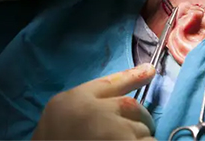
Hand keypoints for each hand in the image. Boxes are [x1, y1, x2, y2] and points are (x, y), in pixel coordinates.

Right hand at [32, 63, 155, 139]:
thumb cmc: (53, 140)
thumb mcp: (61, 119)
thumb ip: (87, 105)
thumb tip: (123, 104)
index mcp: (71, 102)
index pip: (109, 83)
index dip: (132, 76)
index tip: (151, 70)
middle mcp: (93, 112)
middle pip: (131, 105)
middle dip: (138, 118)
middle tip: (132, 133)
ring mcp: (111, 132)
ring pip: (142, 129)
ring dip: (141, 138)